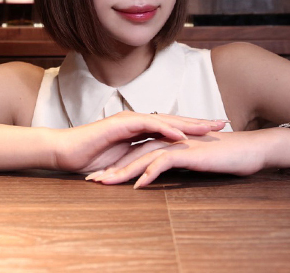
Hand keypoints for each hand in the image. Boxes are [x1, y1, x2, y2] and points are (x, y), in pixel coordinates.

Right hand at [52, 111, 227, 173]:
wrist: (65, 151)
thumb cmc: (90, 158)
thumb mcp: (122, 161)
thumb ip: (139, 159)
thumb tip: (157, 168)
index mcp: (140, 130)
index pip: (173, 128)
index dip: (194, 129)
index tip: (216, 133)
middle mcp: (138, 121)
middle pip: (175, 120)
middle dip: (200, 122)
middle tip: (224, 123)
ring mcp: (129, 120)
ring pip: (166, 120)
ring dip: (189, 124)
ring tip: (210, 128)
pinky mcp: (120, 125)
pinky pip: (148, 126)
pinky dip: (166, 130)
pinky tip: (182, 136)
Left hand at [86, 130, 270, 187]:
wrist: (250, 150)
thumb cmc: (226, 158)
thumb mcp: (195, 164)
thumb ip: (178, 166)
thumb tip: (164, 176)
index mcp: (168, 142)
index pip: (136, 153)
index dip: (117, 166)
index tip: (100, 179)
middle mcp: (168, 140)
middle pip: (132, 154)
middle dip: (111, 168)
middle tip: (91, 182)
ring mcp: (177, 145)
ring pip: (142, 157)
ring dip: (122, 171)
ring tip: (104, 184)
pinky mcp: (187, 152)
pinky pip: (163, 161)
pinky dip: (149, 173)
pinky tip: (137, 185)